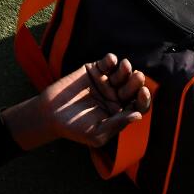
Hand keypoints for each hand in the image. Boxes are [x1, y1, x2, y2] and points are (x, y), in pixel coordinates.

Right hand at [2, 53, 152, 150]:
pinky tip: (111, 61)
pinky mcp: (94, 70)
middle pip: (133, 87)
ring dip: (126, 69)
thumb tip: (137, 115)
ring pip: (123, 73)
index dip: (144, 99)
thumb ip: (116, 125)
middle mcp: (116, 97)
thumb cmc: (74, 129)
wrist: (49, 115)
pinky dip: (111, 60)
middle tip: (138, 76)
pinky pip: (108, 63)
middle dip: (136, 82)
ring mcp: (106, 82)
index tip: (143, 92)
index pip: (139, 105)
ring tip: (124, 66)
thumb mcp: (96, 134)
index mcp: (120, 113)